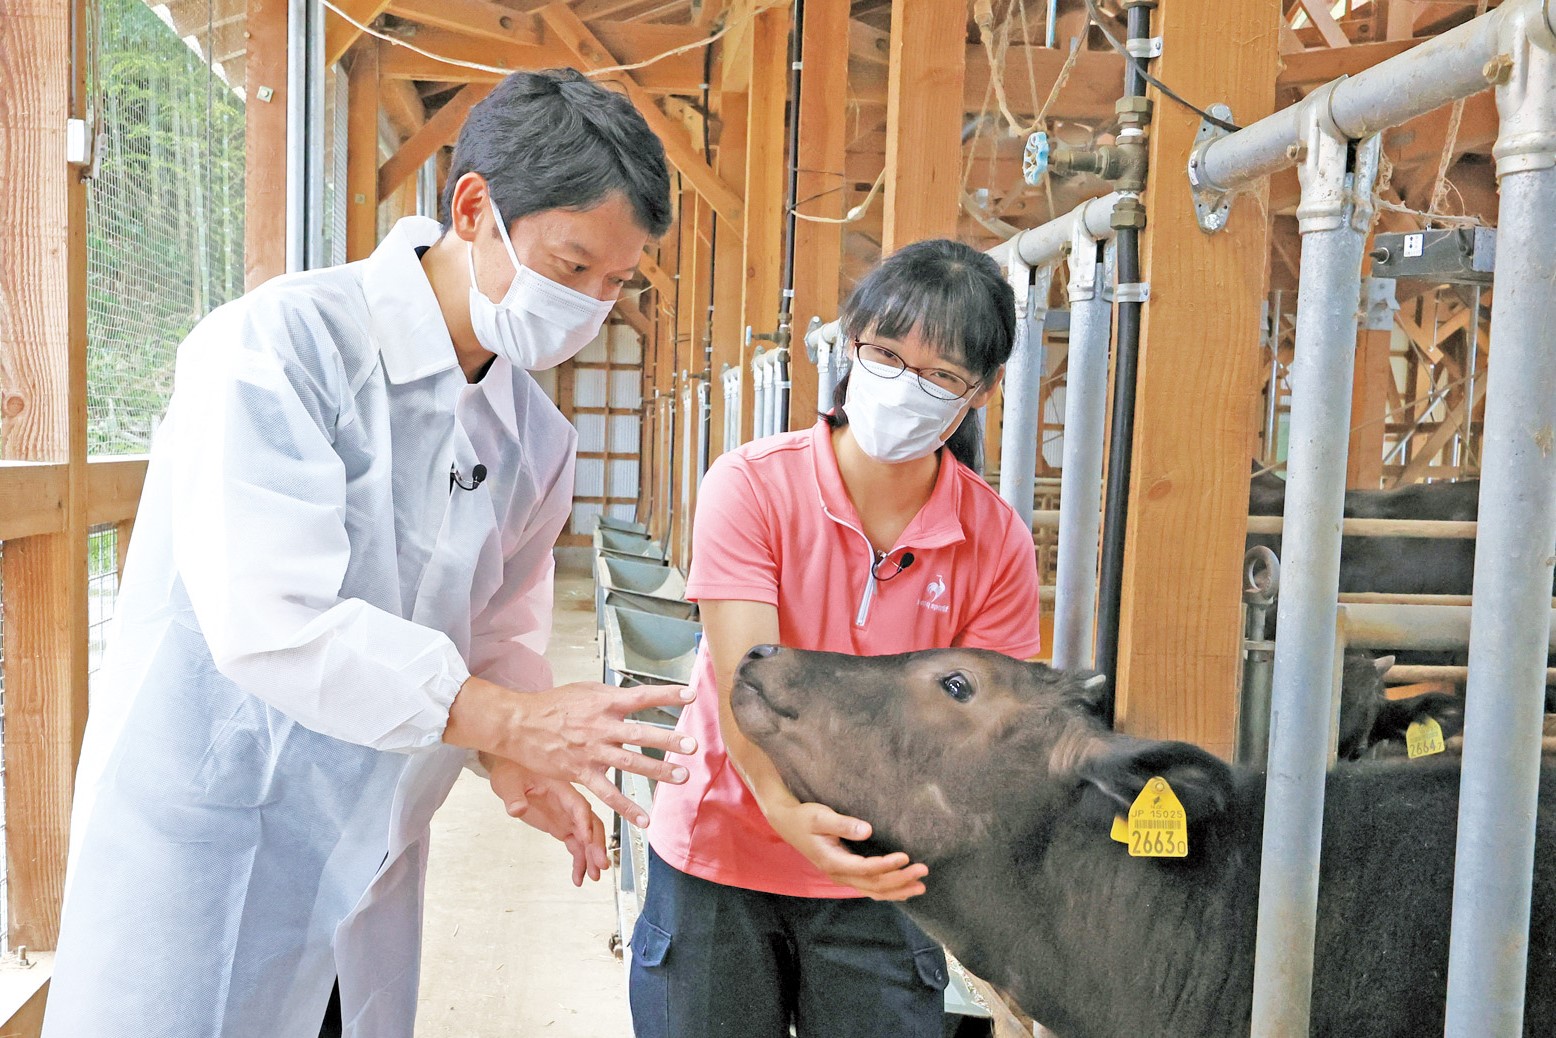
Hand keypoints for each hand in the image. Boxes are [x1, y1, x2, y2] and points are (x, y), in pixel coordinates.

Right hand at [447, 679, 697, 828]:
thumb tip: (633, 697)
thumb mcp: (584, 691)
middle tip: (692, 745)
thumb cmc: (552, 705)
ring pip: (629, 763)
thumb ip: (610, 697)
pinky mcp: (581, 773)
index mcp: (603, 703)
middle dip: (668, 739)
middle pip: (640, 733)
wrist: (519, 725)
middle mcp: (601, 726)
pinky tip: (645, 819)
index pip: (641, 696)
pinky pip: (607, 793)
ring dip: (656, 770)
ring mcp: (592, 751)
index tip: (690, 695)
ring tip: (681, 776)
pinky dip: (627, 807)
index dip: (666, 695)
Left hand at [484, 753, 607, 885]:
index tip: (587, 840)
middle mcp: (569, 804)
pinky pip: (576, 845)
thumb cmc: (513, 771)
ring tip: (594, 876)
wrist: (512, 770)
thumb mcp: (509, 783)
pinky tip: (579, 877)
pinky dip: (580, 861)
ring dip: (592, 856)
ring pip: (587, 838)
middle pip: (591, 824)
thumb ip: (514, 797)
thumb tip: (517, 809)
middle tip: (600, 865)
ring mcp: (567, 817)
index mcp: (561, 789)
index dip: (584, 823)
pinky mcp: (561, 827)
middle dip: (597, 845)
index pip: (579, 806)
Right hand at [766, 801, 927, 900]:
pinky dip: (887, 890)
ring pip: (873, 891)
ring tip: (920, 886)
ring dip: (897, 889)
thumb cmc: (804, 817)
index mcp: (833, 862)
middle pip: (873, 885)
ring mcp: (841, 877)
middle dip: (900, 880)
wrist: (787, 823)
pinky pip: (869, 888)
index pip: (866, 869)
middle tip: (923, 871)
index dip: (887, 865)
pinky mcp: (845, 874)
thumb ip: (844, 824)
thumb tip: (868, 830)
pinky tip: (902, 889)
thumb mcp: (821, 816)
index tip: (906, 857)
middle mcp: (838, 874)